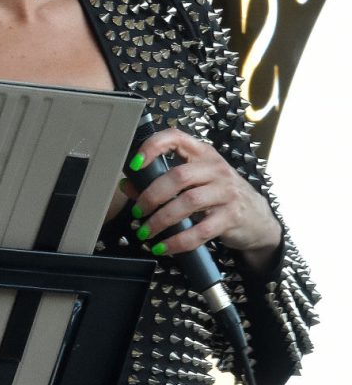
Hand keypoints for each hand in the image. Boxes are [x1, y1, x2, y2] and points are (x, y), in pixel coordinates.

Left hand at [121, 127, 281, 273]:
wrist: (258, 219)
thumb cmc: (218, 196)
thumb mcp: (194, 182)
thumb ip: (160, 181)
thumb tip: (126, 185)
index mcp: (202, 154)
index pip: (176, 138)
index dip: (152, 147)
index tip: (134, 164)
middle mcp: (216, 169)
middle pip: (178, 176)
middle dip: (151, 196)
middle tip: (137, 211)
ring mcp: (226, 192)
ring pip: (188, 202)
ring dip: (161, 220)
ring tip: (146, 231)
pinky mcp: (232, 216)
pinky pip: (201, 230)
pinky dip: (178, 241)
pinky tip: (164, 247)